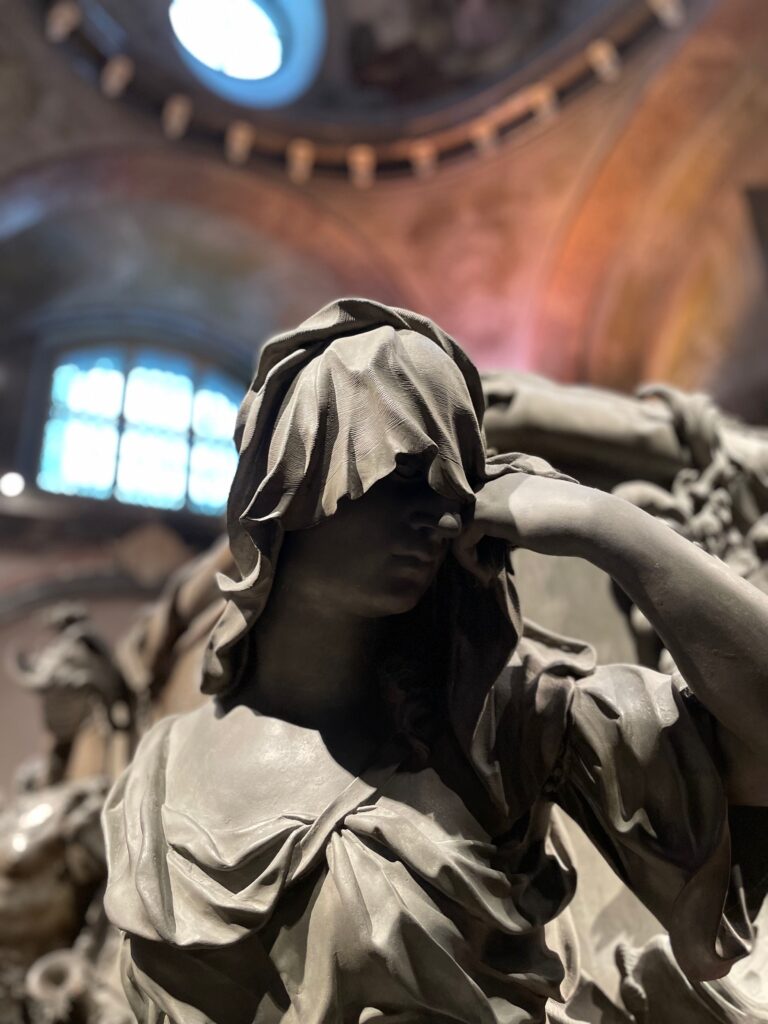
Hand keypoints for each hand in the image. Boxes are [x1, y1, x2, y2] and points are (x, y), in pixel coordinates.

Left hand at [452, 473, 601, 582]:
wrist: (585, 520)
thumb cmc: (565, 526)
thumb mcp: (528, 521)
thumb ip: (504, 524)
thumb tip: (480, 543)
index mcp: (501, 479)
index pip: (471, 508)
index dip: (473, 537)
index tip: (489, 560)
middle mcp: (489, 480)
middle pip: (459, 517)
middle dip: (467, 546)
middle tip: (484, 570)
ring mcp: (485, 493)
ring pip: (454, 528)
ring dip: (466, 557)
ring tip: (487, 573)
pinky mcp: (485, 511)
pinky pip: (459, 540)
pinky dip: (469, 561)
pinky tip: (488, 574)